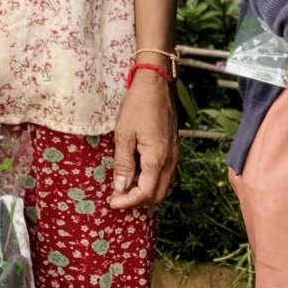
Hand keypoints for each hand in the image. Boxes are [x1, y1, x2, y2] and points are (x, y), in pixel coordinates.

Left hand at [109, 70, 179, 211]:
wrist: (156, 85)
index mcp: (157, 159)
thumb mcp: (124, 135)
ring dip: (145, 192)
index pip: (146, 194)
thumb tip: (120, 188)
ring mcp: (174, 156)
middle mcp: (170, 162)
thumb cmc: (137, 106)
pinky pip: (165, 175)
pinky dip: (151, 181)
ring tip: (124, 187)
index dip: (128, 202)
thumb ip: (124, 164)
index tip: (112, 202)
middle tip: (117, 197)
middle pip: (158, 195)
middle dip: (138, 201)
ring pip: (163, 186)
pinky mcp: (173, 150)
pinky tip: (136, 174)